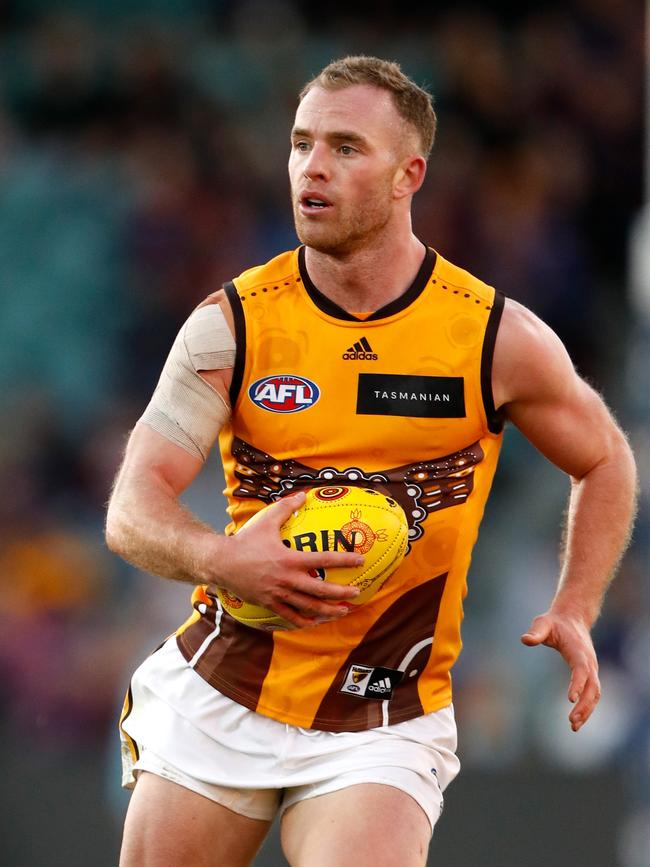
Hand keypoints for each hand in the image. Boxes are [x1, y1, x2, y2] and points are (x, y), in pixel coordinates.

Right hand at [213, 492, 363, 628]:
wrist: (221, 563)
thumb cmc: (245, 541)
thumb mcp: (266, 521)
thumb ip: (286, 507)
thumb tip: (304, 495)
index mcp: (289, 559)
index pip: (323, 560)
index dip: (344, 560)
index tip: (360, 560)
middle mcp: (287, 579)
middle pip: (320, 590)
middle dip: (341, 593)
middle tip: (357, 592)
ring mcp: (278, 594)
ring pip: (308, 607)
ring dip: (328, 611)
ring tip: (343, 611)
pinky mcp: (269, 603)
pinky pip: (290, 616)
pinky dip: (304, 621)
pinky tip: (316, 623)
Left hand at [521, 611, 600, 731]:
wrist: (573, 618)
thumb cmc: (554, 622)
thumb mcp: (543, 623)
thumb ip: (536, 632)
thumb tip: (525, 639)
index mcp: (579, 651)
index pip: (582, 670)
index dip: (578, 684)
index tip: (570, 699)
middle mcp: (589, 662)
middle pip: (592, 687)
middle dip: (584, 705)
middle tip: (571, 721)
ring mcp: (592, 669)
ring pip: (595, 694)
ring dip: (587, 711)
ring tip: (573, 726)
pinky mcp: (590, 674)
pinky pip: (593, 694)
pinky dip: (587, 707)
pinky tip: (577, 720)